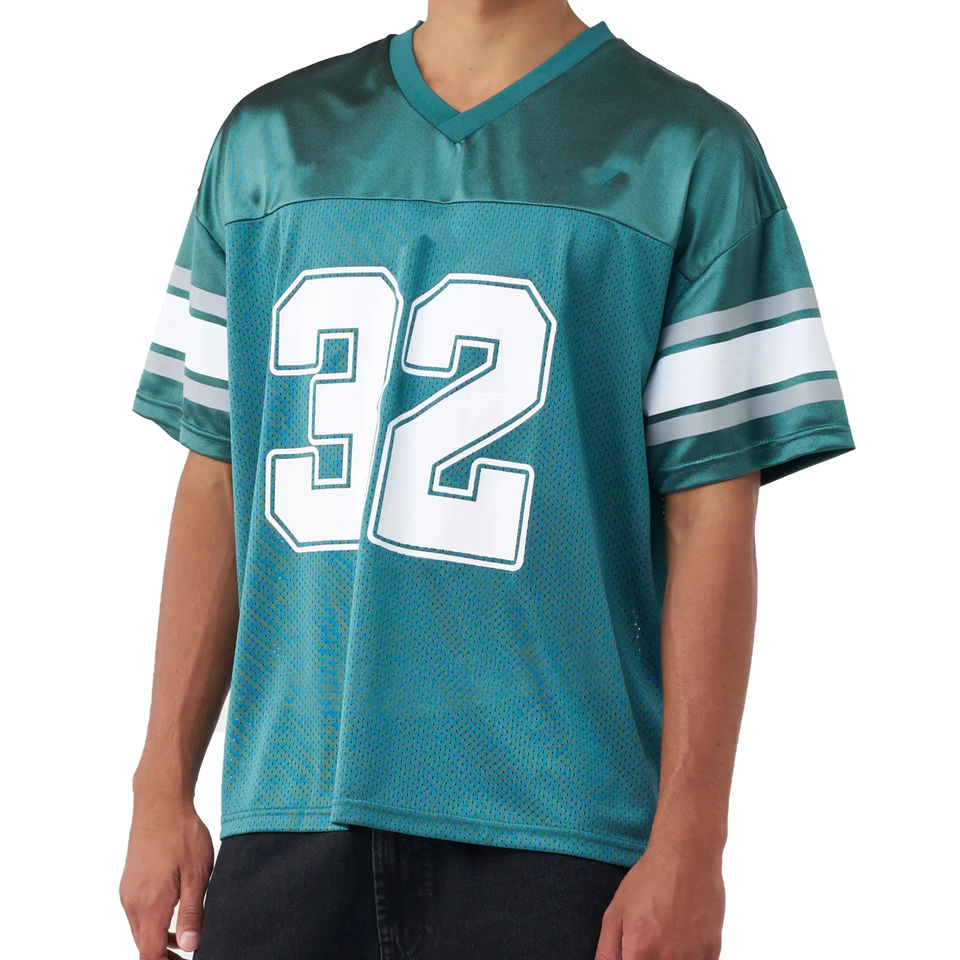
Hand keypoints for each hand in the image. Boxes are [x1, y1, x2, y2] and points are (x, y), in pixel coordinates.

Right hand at [119, 793, 213, 958]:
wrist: (160, 802)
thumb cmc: (182, 834)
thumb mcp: (197, 874)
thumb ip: (192, 913)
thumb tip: (190, 946)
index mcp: (150, 905)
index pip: (149, 955)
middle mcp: (133, 903)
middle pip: (143, 946)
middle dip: (163, 957)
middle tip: (189, 954)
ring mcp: (128, 892)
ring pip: (140, 930)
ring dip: (159, 940)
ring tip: (185, 940)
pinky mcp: (130, 882)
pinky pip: (138, 912)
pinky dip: (153, 922)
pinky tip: (174, 914)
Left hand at [595, 840, 724, 959]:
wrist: (685, 856)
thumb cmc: (650, 879)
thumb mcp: (615, 912)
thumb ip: (607, 950)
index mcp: (639, 954)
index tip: (633, 952)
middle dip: (648, 956)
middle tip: (650, 939)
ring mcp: (693, 958)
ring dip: (670, 957)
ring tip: (667, 934)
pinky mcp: (712, 951)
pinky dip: (689, 957)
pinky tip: (683, 938)